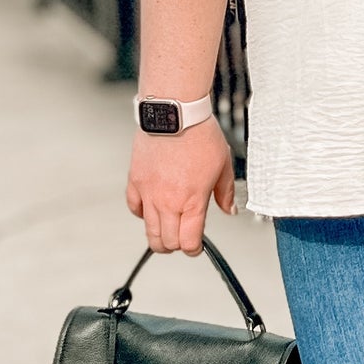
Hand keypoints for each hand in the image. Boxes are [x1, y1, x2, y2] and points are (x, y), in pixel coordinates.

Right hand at [127, 116, 236, 252]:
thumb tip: (229, 210)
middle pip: (167, 242)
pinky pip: (134, 208)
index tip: (196, 246)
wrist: (175, 114)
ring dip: (159, 236)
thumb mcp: (223, 165)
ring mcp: (149, 193)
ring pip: (149, 230)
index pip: (188, 242)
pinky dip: (142, 214)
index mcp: (192, 201)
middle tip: (183, 240)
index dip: (194, 249)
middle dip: (177, 245)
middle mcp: (168, 202)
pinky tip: (151, 209)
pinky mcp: (135, 181)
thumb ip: (225, 192)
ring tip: (167, 232)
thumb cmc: (200, 135)